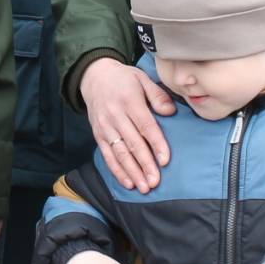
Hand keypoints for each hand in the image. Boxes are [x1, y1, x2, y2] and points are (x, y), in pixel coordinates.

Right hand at [81, 57, 174, 191]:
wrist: (94, 76)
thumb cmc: (123, 79)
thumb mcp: (142, 78)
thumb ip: (157, 95)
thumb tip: (170, 111)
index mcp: (129, 100)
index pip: (145, 125)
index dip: (156, 144)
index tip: (165, 160)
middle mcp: (115, 115)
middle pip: (132, 143)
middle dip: (145, 164)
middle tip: (155, 181)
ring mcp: (105, 126)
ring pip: (120, 153)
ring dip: (132, 171)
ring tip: (144, 187)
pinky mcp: (98, 135)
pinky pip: (107, 155)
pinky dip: (117, 170)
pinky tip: (127, 182)